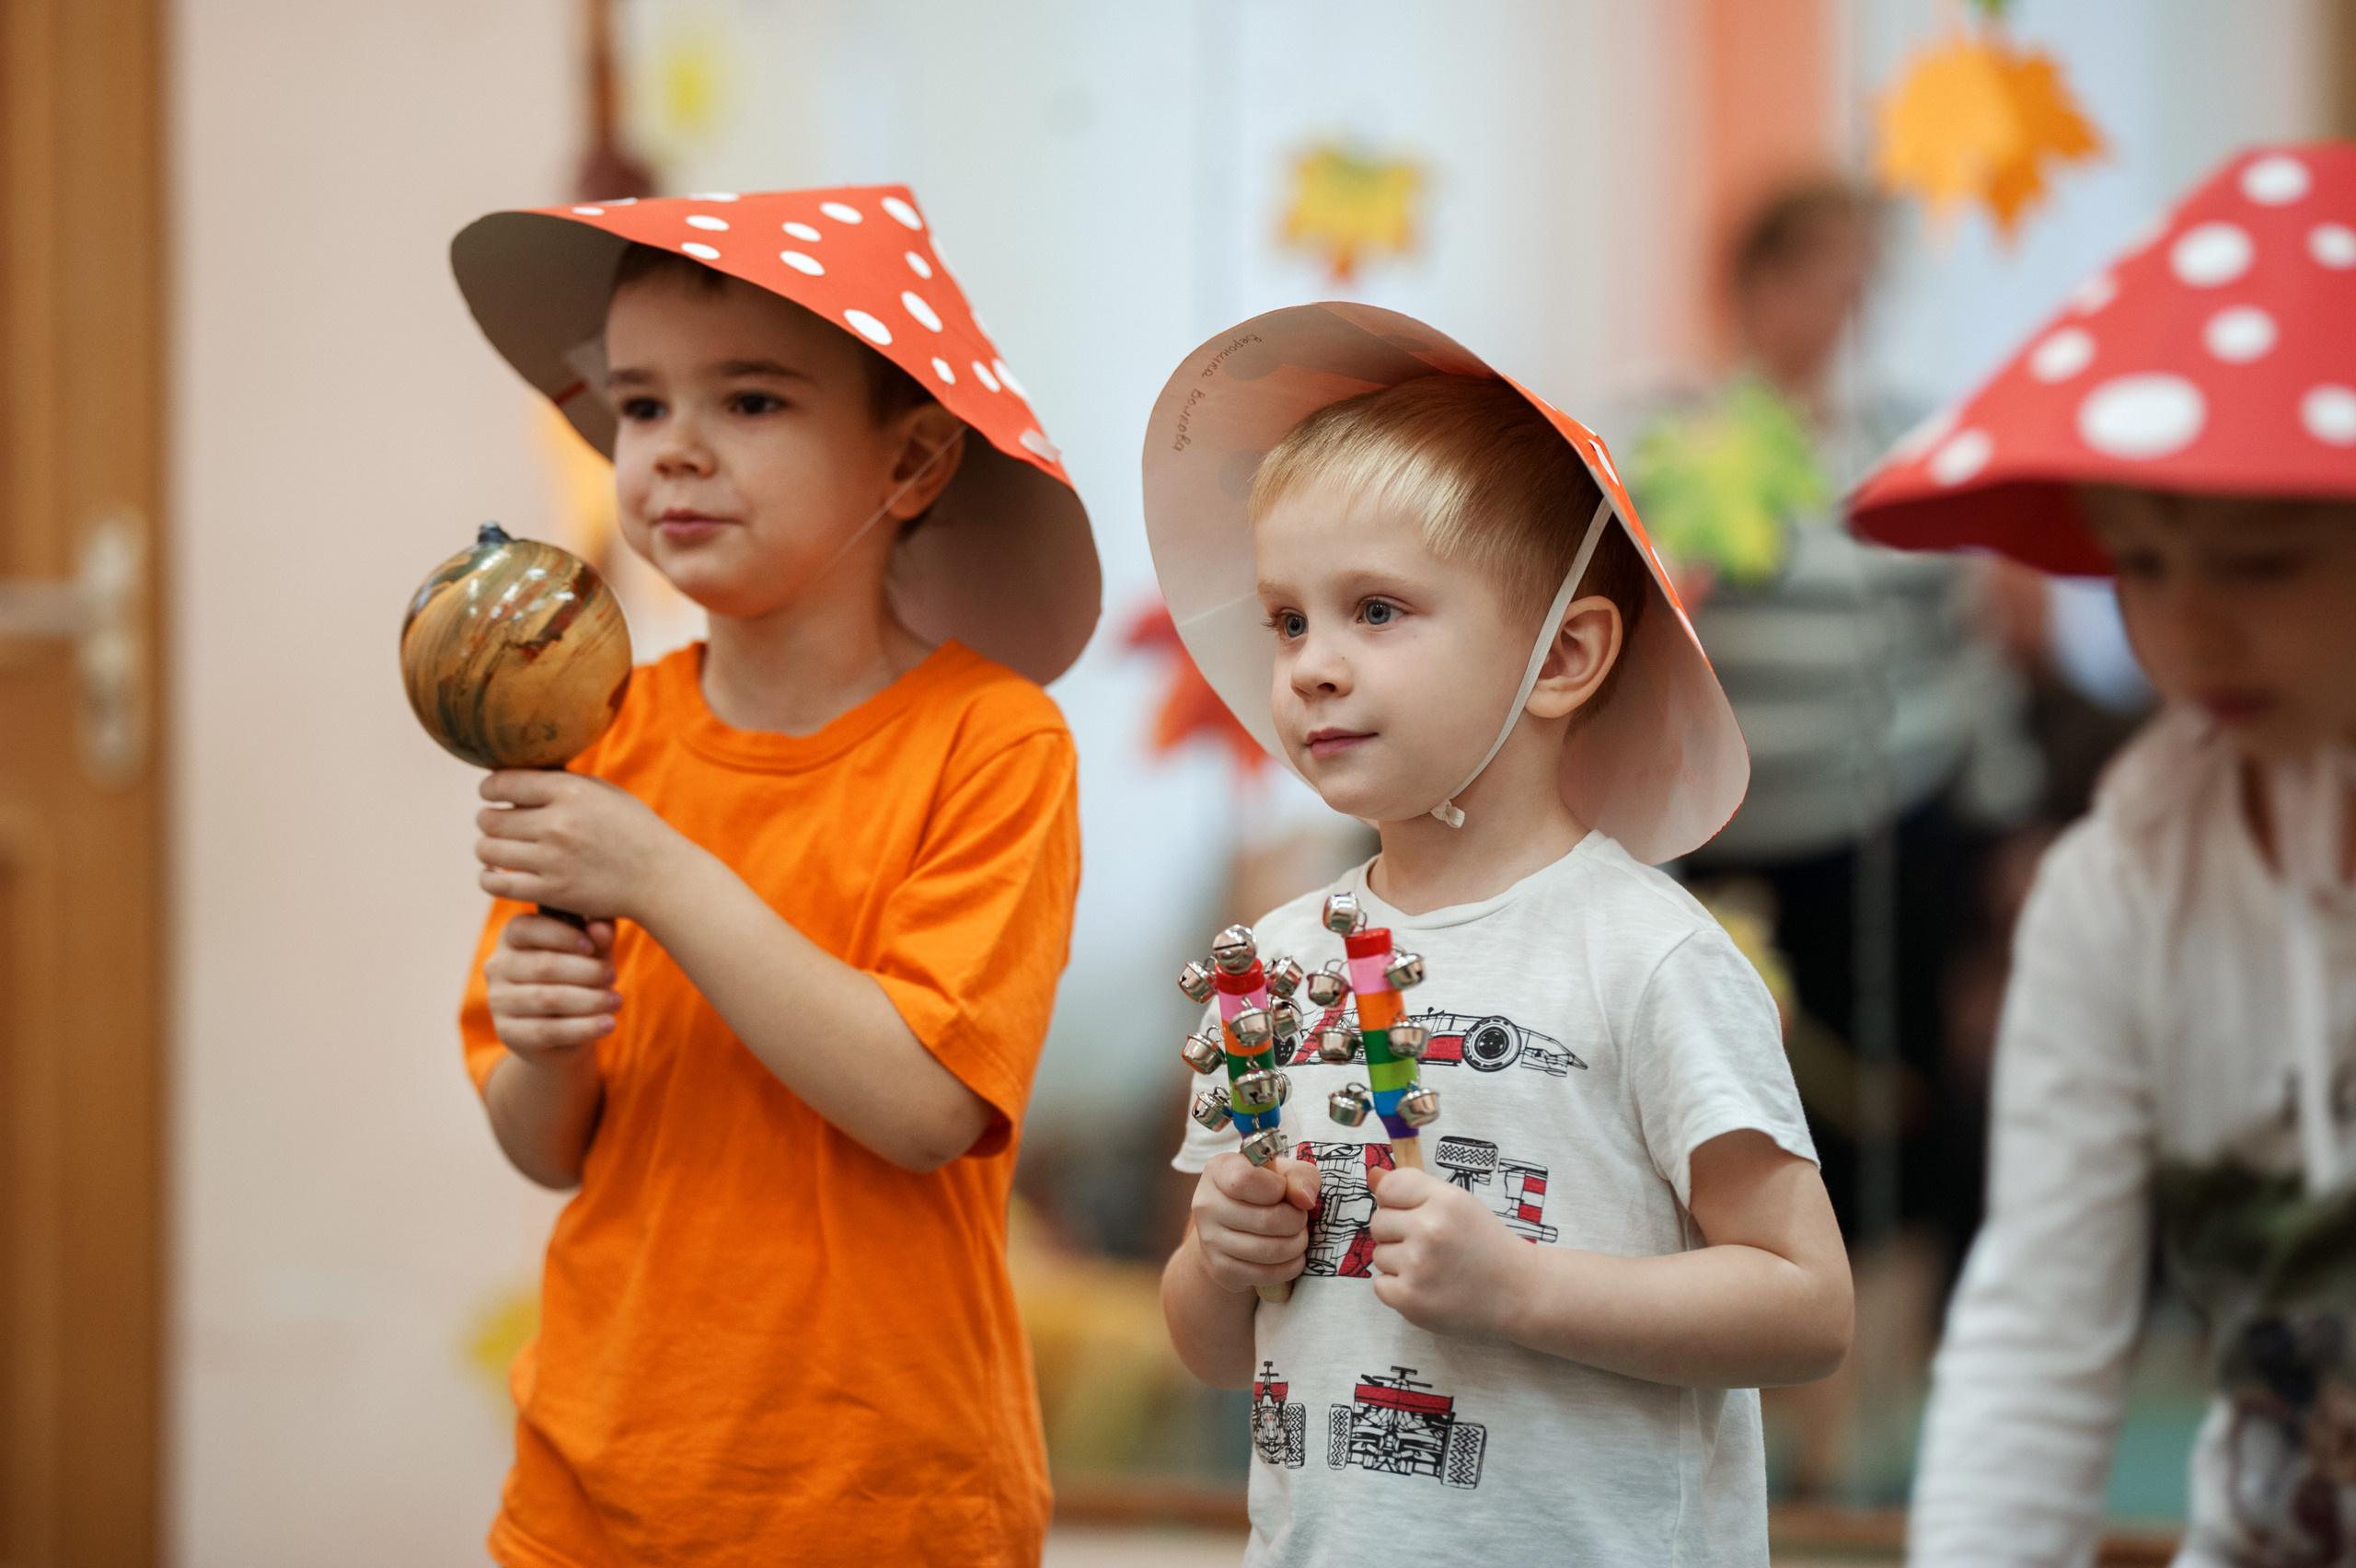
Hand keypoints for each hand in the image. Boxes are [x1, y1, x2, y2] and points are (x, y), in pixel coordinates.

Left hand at [476, 770, 687, 922]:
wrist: (661, 877)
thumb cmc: (633, 830)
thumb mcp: (603, 792)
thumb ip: (561, 782)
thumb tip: (517, 774)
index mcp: (570, 791)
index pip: (501, 783)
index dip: (489, 788)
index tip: (492, 794)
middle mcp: (558, 823)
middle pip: (489, 818)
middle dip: (489, 820)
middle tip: (499, 824)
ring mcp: (553, 860)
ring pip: (487, 849)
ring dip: (489, 848)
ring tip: (501, 849)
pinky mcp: (552, 892)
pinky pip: (495, 884)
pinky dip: (489, 878)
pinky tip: (498, 873)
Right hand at [484, 911, 620, 1068]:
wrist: (567, 1030)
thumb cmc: (580, 977)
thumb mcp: (593, 951)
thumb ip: (599, 934)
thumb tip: (600, 928)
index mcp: (512, 937)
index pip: (526, 928)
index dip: (561, 935)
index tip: (592, 947)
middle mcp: (497, 966)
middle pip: (543, 965)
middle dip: (585, 971)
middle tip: (612, 976)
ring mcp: (498, 1001)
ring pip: (548, 999)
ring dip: (589, 1000)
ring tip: (616, 1001)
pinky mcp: (508, 1033)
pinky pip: (548, 1031)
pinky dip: (583, 1028)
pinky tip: (608, 1024)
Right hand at [1189, 1153, 1320, 1292]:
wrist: (1230, 1228)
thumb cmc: (1263, 1193)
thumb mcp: (1283, 1173)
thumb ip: (1300, 1176)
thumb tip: (1306, 1199)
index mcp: (1219, 1170)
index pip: (1247, 1180)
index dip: (1278, 1188)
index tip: (1284, 1191)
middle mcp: (1207, 1204)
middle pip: (1267, 1220)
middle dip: (1297, 1221)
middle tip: (1300, 1219)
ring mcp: (1210, 1240)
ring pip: (1270, 1250)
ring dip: (1297, 1245)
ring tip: (1298, 1237)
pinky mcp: (1220, 1269)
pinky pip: (1266, 1274)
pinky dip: (1290, 1267)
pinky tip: (1291, 1257)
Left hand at [1367, 1165, 1530, 1336]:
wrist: (1516, 1291)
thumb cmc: (1483, 1243)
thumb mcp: (1456, 1203)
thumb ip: (1413, 1187)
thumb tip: (1372, 1175)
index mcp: (1444, 1200)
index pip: (1387, 1189)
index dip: (1397, 1203)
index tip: (1416, 1215)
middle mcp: (1430, 1229)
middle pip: (1377, 1222)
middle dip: (1397, 1234)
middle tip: (1430, 1246)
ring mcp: (1419, 1265)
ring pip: (1378, 1255)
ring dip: (1398, 1263)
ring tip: (1433, 1268)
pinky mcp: (1411, 1298)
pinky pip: (1380, 1285)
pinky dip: (1399, 1289)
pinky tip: (1428, 1287)